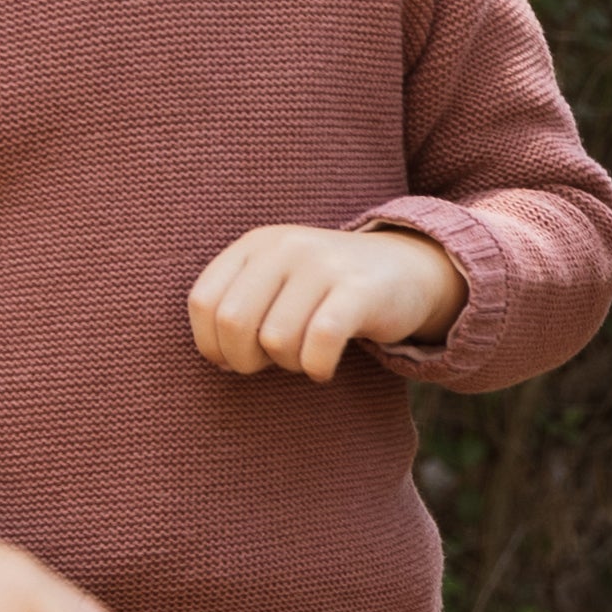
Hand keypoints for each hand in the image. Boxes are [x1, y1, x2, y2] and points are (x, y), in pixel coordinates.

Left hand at [187, 223, 464, 380]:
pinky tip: (325, 367)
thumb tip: (218, 359)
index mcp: (257, 244)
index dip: (212, 344)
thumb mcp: (278, 283)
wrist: (407, 269)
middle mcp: (286, 247)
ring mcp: (323, 265)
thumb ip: (240, 308)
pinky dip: (317, 368)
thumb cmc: (329, 290)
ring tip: (307, 355)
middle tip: (271, 364)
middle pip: (234, 323)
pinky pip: (319, 344)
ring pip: (277, 340)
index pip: (204, 302)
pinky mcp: (359, 291)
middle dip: (246, 361)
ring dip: (289, 364)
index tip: (236, 358)